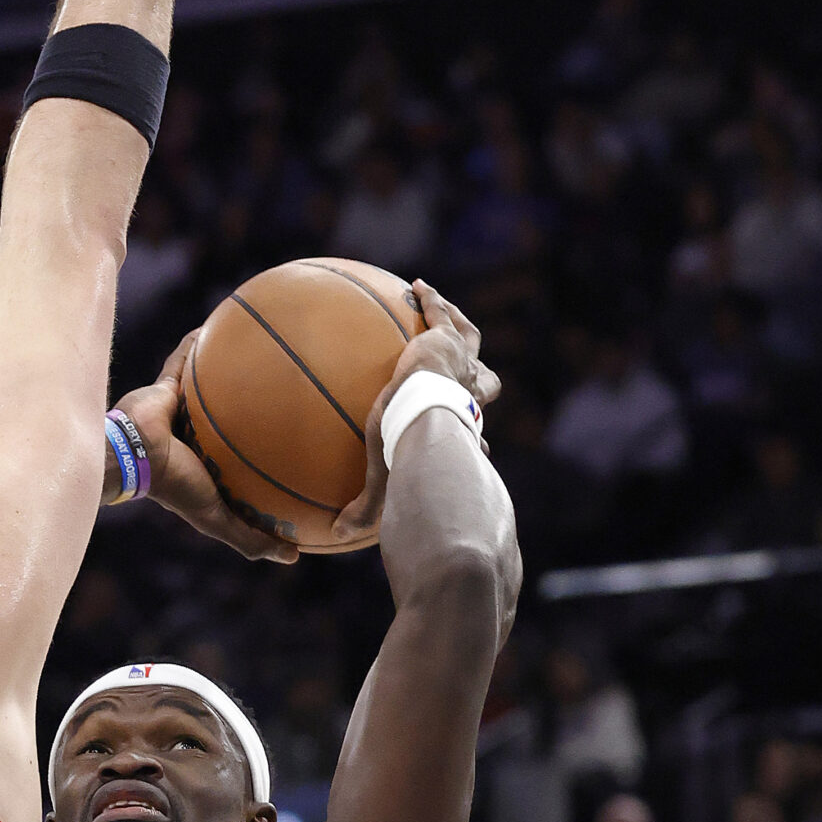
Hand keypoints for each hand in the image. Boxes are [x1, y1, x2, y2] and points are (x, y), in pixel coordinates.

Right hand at [114, 333, 298, 562]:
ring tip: (264, 350)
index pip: (241, 458)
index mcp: (207, 464)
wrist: (133, 455)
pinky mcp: (166, 382)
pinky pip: (188, 357)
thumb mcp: (216, 518)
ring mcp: (180, 407)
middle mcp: (195, 434)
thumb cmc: (174, 486)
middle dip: (255, 405)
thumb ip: (250, 538)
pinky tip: (231, 323)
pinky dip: (203, 342)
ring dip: (231, 367)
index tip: (300, 445)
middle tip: (294, 391)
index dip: (265, 451)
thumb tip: (293, 558)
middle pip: (232, 416)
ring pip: (212, 384)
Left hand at [333, 280, 500, 548]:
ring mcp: (462, 366)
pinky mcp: (446, 341)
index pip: (473, 431)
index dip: (472, 433)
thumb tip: (334, 536)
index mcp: (461, 428)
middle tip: (470, 367)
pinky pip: (440, 315)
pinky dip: (432, 301)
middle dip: (481, 377)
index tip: (468, 436)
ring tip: (443, 308)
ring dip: (459, 324)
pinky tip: (416, 284)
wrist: (425, 422)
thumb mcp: (383, 480)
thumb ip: (362, 507)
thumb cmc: (407, 455)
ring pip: (472, 340)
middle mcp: (470, 397)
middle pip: (486, 384)